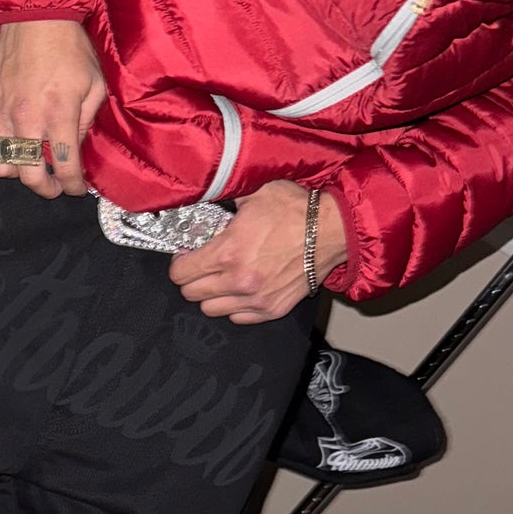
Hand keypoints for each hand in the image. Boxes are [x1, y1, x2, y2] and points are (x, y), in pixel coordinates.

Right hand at [0, 18, 106, 197]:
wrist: (36, 19)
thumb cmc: (68, 48)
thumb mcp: (94, 84)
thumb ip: (87, 121)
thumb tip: (77, 146)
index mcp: (59, 114)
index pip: (65, 166)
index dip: (73, 186)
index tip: (75, 188)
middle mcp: (27, 119)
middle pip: (30, 176)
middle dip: (44, 189)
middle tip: (52, 186)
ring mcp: (1, 115)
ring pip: (0, 166)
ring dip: (15, 171)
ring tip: (27, 163)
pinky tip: (2, 143)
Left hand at [169, 181, 346, 322]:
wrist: (332, 230)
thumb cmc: (294, 210)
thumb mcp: (252, 195)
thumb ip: (223, 202)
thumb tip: (204, 198)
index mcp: (227, 252)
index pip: (180, 273)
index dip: (180, 263)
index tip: (186, 256)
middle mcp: (238, 281)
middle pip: (191, 294)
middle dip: (192, 279)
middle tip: (202, 266)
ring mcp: (256, 299)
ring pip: (211, 310)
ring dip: (211, 295)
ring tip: (221, 279)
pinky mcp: (273, 309)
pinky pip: (238, 318)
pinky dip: (234, 307)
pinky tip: (241, 290)